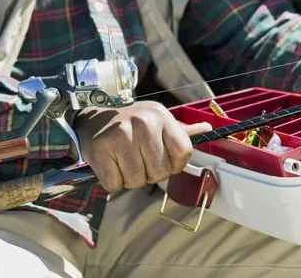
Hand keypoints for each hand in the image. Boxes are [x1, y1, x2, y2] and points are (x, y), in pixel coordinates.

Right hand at [73, 101, 211, 191]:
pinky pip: (115, 184)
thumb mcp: (157, 121)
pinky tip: (111, 164)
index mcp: (161, 117)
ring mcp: (121, 137)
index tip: (163, 160)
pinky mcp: (100, 151)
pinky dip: (113, 181)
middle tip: (138, 160)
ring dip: (131, 179)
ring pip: (138, 182)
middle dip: (150, 174)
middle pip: (161, 173)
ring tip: (124, 161)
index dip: (175, 165)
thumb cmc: (131, 125)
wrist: (92, 121)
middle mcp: (143, 124)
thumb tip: (208, 128)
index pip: (184, 153)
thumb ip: (181, 131)